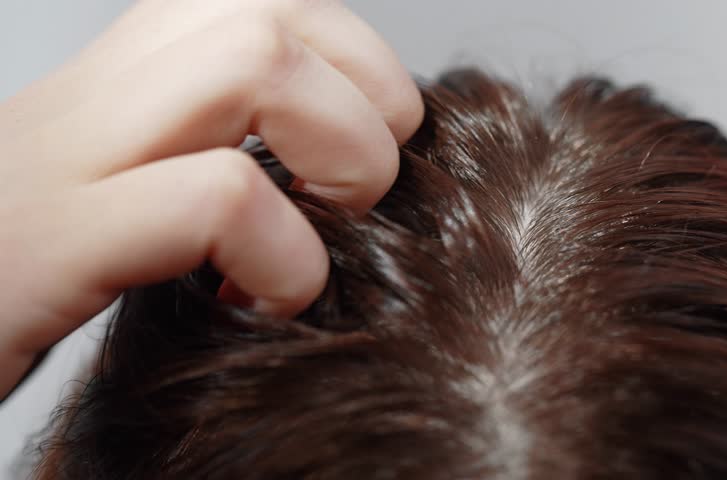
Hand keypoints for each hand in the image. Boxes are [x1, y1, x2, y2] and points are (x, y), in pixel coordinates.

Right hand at [0, 0, 423, 396]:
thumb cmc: (30, 287)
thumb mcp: (126, 202)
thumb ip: (204, 159)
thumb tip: (328, 174)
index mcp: (115, 89)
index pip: (262, 2)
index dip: (352, 64)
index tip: (349, 163)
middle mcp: (86, 102)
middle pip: (264, 10)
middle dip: (365, 99)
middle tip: (353, 196)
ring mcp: (60, 163)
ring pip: (247, 60)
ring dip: (336, 155)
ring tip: (314, 242)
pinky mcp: (44, 245)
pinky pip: (213, 197)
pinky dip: (281, 259)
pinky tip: (255, 306)